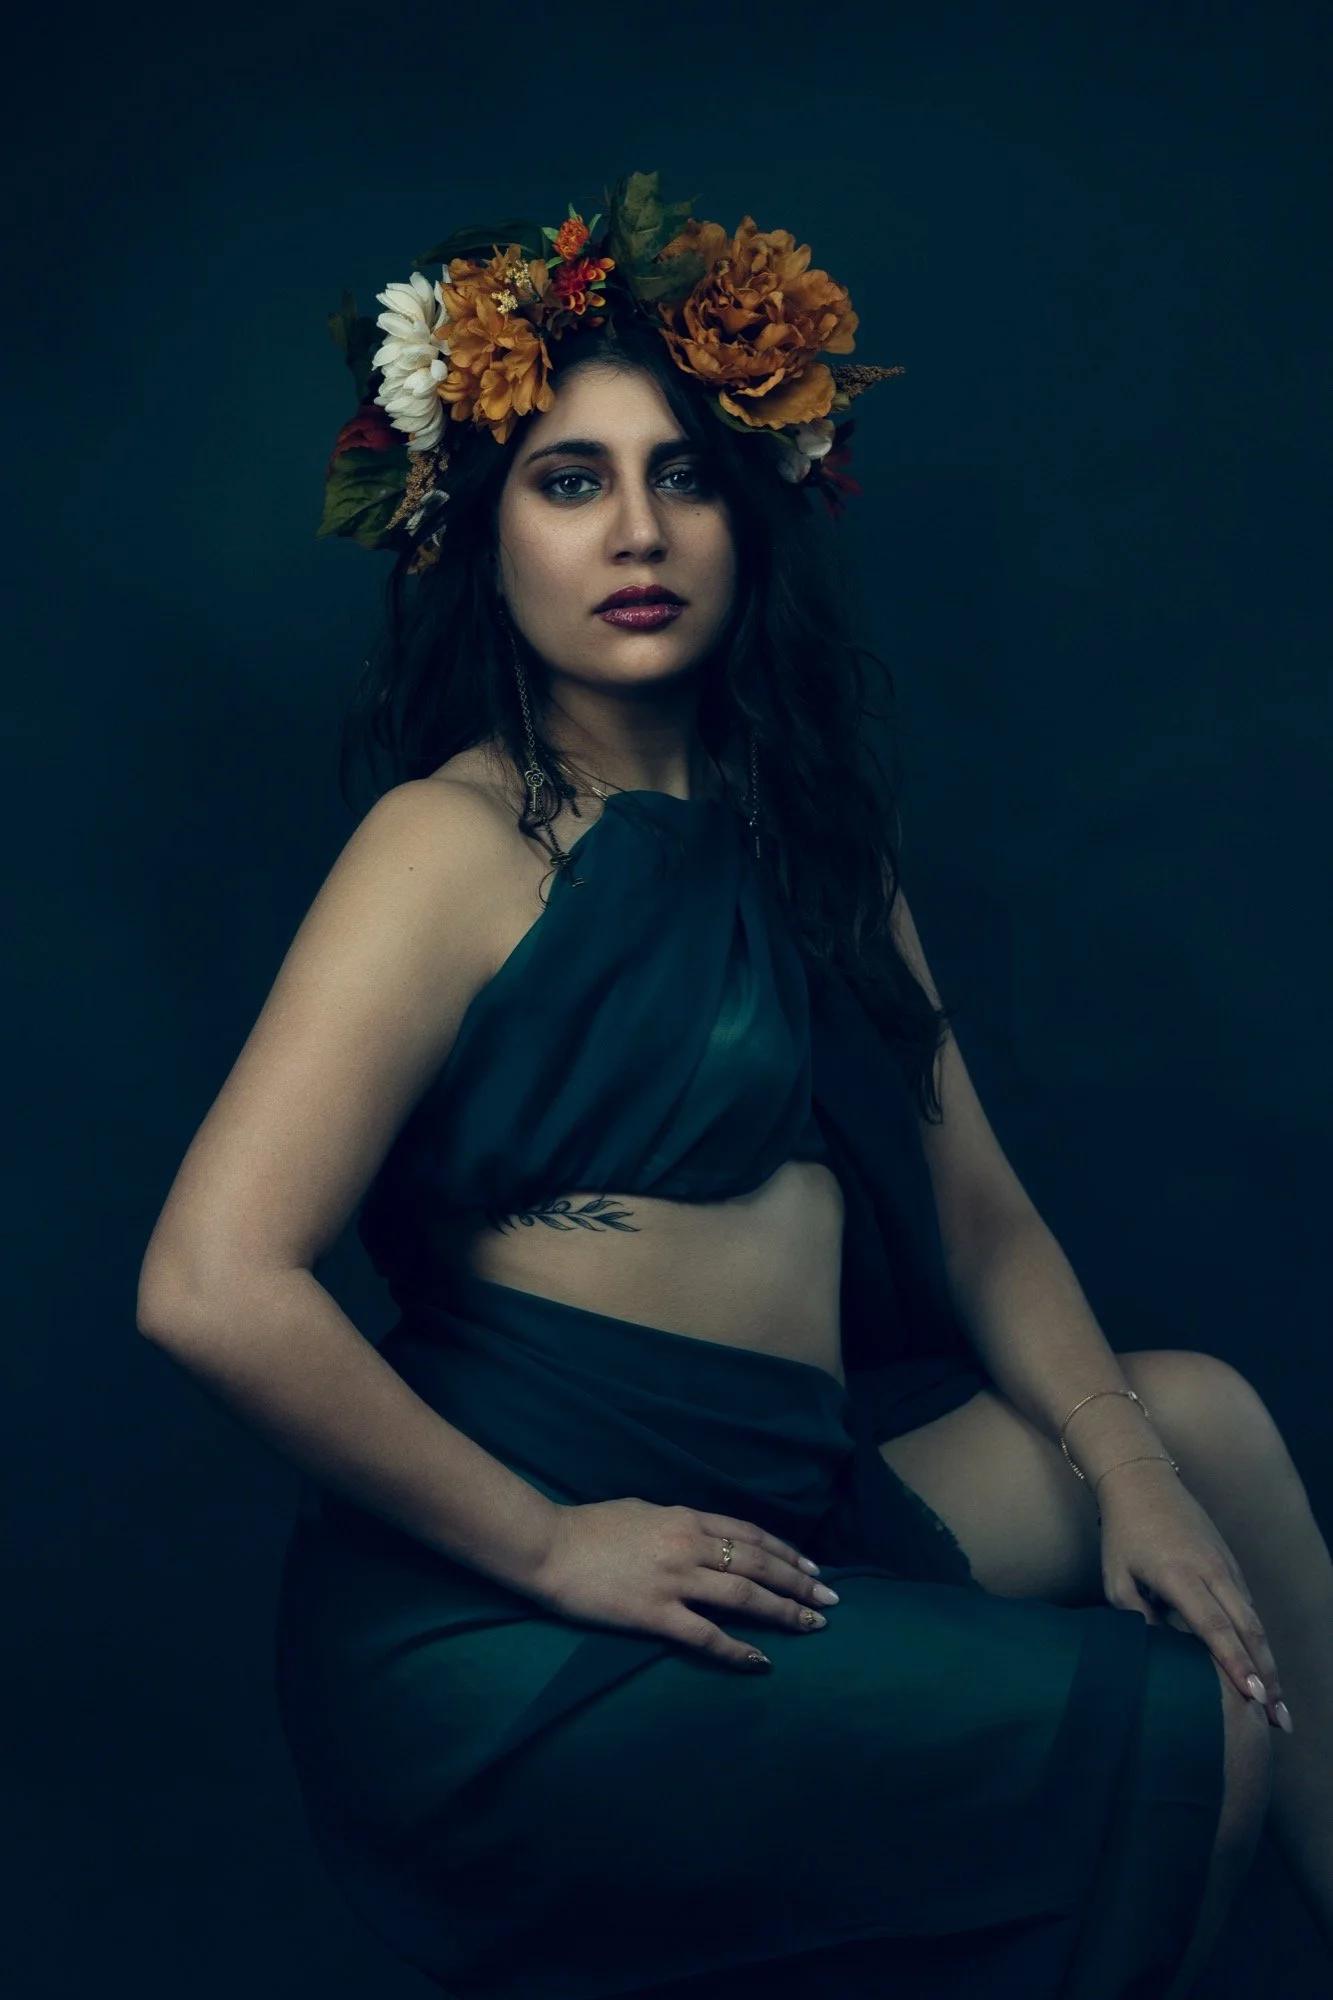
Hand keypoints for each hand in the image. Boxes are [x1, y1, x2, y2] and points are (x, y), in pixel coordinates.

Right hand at [524, 1496, 837, 1669]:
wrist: (548, 1545)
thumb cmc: (590, 1526)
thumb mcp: (643, 1510)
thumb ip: (678, 1524)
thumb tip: (703, 1536)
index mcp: (686, 1518)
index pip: (749, 1534)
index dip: (785, 1552)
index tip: (812, 1567)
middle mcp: (689, 1546)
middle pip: (758, 1565)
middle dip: (799, 1582)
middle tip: (831, 1599)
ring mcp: (675, 1581)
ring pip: (744, 1597)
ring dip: (784, 1612)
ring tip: (813, 1625)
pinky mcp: (655, 1614)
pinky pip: (706, 1635)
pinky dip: (738, 1649)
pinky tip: (761, 1661)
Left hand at [1095, 1457, 1287, 1725]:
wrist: (1143, 1482)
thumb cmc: (1124, 1534)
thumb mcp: (1115, 1576)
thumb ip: (1135, 1614)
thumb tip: (1159, 1649)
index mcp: (1180, 1574)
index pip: (1214, 1627)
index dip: (1235, 1664)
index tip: (1254, 1696)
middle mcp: (1211, 1571)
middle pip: (1247, 1630)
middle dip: (1266, 1676)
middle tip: (1280, 1720)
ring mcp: (1226, 1566)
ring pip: (1254, 1621)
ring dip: (1268, 1663)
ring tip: (1279, 1707)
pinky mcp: (1230, 1565)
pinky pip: (1248, 1608)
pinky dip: (1258, 1641)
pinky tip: (1264, 1669)